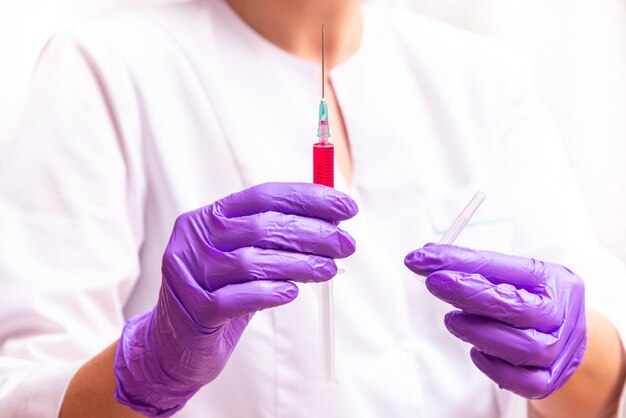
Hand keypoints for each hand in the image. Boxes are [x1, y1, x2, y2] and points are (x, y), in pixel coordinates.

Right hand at [114, 182, 357, 416]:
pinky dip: (270, 292)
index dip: (308, 199)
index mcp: (208, 216)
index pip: (263, 196)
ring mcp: (190, 273)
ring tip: (329, 270)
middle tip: (345, 244)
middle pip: (261, 227)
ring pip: (252, 261)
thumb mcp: (244, 257)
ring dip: (299, 264)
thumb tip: (331, 222)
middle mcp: (194, 239)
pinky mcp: (194, 309)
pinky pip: (238, 298)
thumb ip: (277, 237)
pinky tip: (292, 292)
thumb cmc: (221, 292)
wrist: (177, 342)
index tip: (345, 208)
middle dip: (312, 233)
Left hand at [404, 244, 585, 398]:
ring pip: (523, 348)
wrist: (565, 337)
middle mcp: (563, 315)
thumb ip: (472, 267)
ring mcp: (560, 351)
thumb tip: (424, 259)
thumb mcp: (511, 276)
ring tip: (453, 320)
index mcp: (554, 280)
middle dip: (470, 294)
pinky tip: (477, 351)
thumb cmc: (530, 300)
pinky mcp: (550, 380)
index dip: (459, 262)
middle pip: (518, 308)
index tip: (422, 259)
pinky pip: (524, 382)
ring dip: (478, 332)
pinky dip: (495, 368)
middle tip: (435, 283)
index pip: (505, 267)